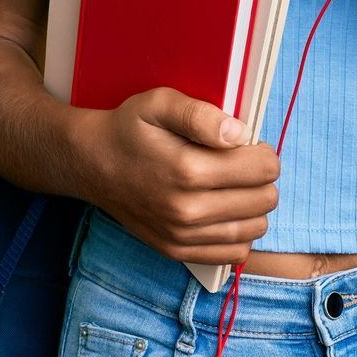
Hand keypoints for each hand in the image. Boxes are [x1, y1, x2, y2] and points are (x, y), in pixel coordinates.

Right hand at [80, 87, 280, 265]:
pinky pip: (234, 253)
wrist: (92, 163)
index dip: (264, 152)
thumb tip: (239, 133)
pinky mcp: (176, 251)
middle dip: (263, 178)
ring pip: (254, 228)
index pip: (263, 169)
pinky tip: (228, 211)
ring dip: (256, 206)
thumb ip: (202, 115)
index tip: (249, 145)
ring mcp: (182, 235)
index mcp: (188, 170)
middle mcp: (187, 210)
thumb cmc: (130, 129)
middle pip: (264, 199)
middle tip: (244, 164)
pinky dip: (241, 233)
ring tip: (238, 186)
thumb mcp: (160, 103)